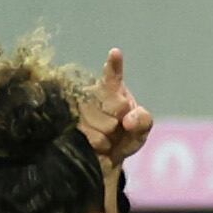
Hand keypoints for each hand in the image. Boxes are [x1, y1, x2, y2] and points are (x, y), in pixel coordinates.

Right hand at [81, 46, 153, 168]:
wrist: (106, 158)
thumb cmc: (124, 137)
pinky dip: (101, 145)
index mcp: (111, 88)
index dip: (114, 65)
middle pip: (117, 106)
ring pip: (105, 125)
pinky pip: (93, 138)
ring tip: (106, 137)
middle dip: (122, 122)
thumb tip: (128, 120)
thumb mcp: (141, 128)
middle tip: (117, 128)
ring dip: (110, 136)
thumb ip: (142, 120)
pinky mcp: (70, 128)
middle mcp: (91, 94)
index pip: (112, 75)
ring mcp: (78, 110)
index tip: (115, 53)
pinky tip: (97, 144)